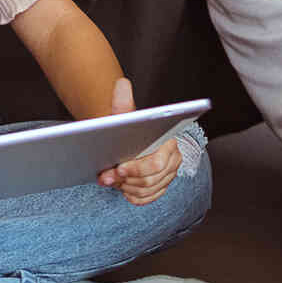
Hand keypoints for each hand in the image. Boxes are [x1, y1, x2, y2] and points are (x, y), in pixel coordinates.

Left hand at [94, 78, 182, 204]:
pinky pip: (148, 198)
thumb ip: (123, 103)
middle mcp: (174, 160)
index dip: (136, 169)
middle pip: (150, 180)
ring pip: (148, 190)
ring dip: (127, 187)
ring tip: (113, 178)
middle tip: (107, 175)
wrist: (129, 137)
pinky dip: (133, 196)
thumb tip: (121, 83)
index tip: (118, 169)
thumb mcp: (125, 115)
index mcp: (169, 142)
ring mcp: (169, 175)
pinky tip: (122, 188)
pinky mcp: (162, 186)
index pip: (155, 164)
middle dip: (126, 180)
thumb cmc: (129, 127)